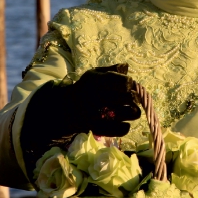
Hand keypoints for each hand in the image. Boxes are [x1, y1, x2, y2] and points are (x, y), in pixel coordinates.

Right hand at [20, 64, 140, 165]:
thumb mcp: (95, 74)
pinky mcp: (97, 128)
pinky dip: (125, 126)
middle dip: (133, 97)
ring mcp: (97, 114)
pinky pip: (121, 129)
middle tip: (130, 98)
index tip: (127, 85)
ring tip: (128, 109)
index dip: (128, 83)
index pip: (124, 82)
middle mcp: (95, 97)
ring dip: (133, 111)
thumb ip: (111, 70)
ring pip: (130, 113)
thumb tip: (126, 67)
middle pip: (129, 97)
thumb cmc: (85, 88)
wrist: (64, 108)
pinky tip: (122, 122)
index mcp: (95, 80)